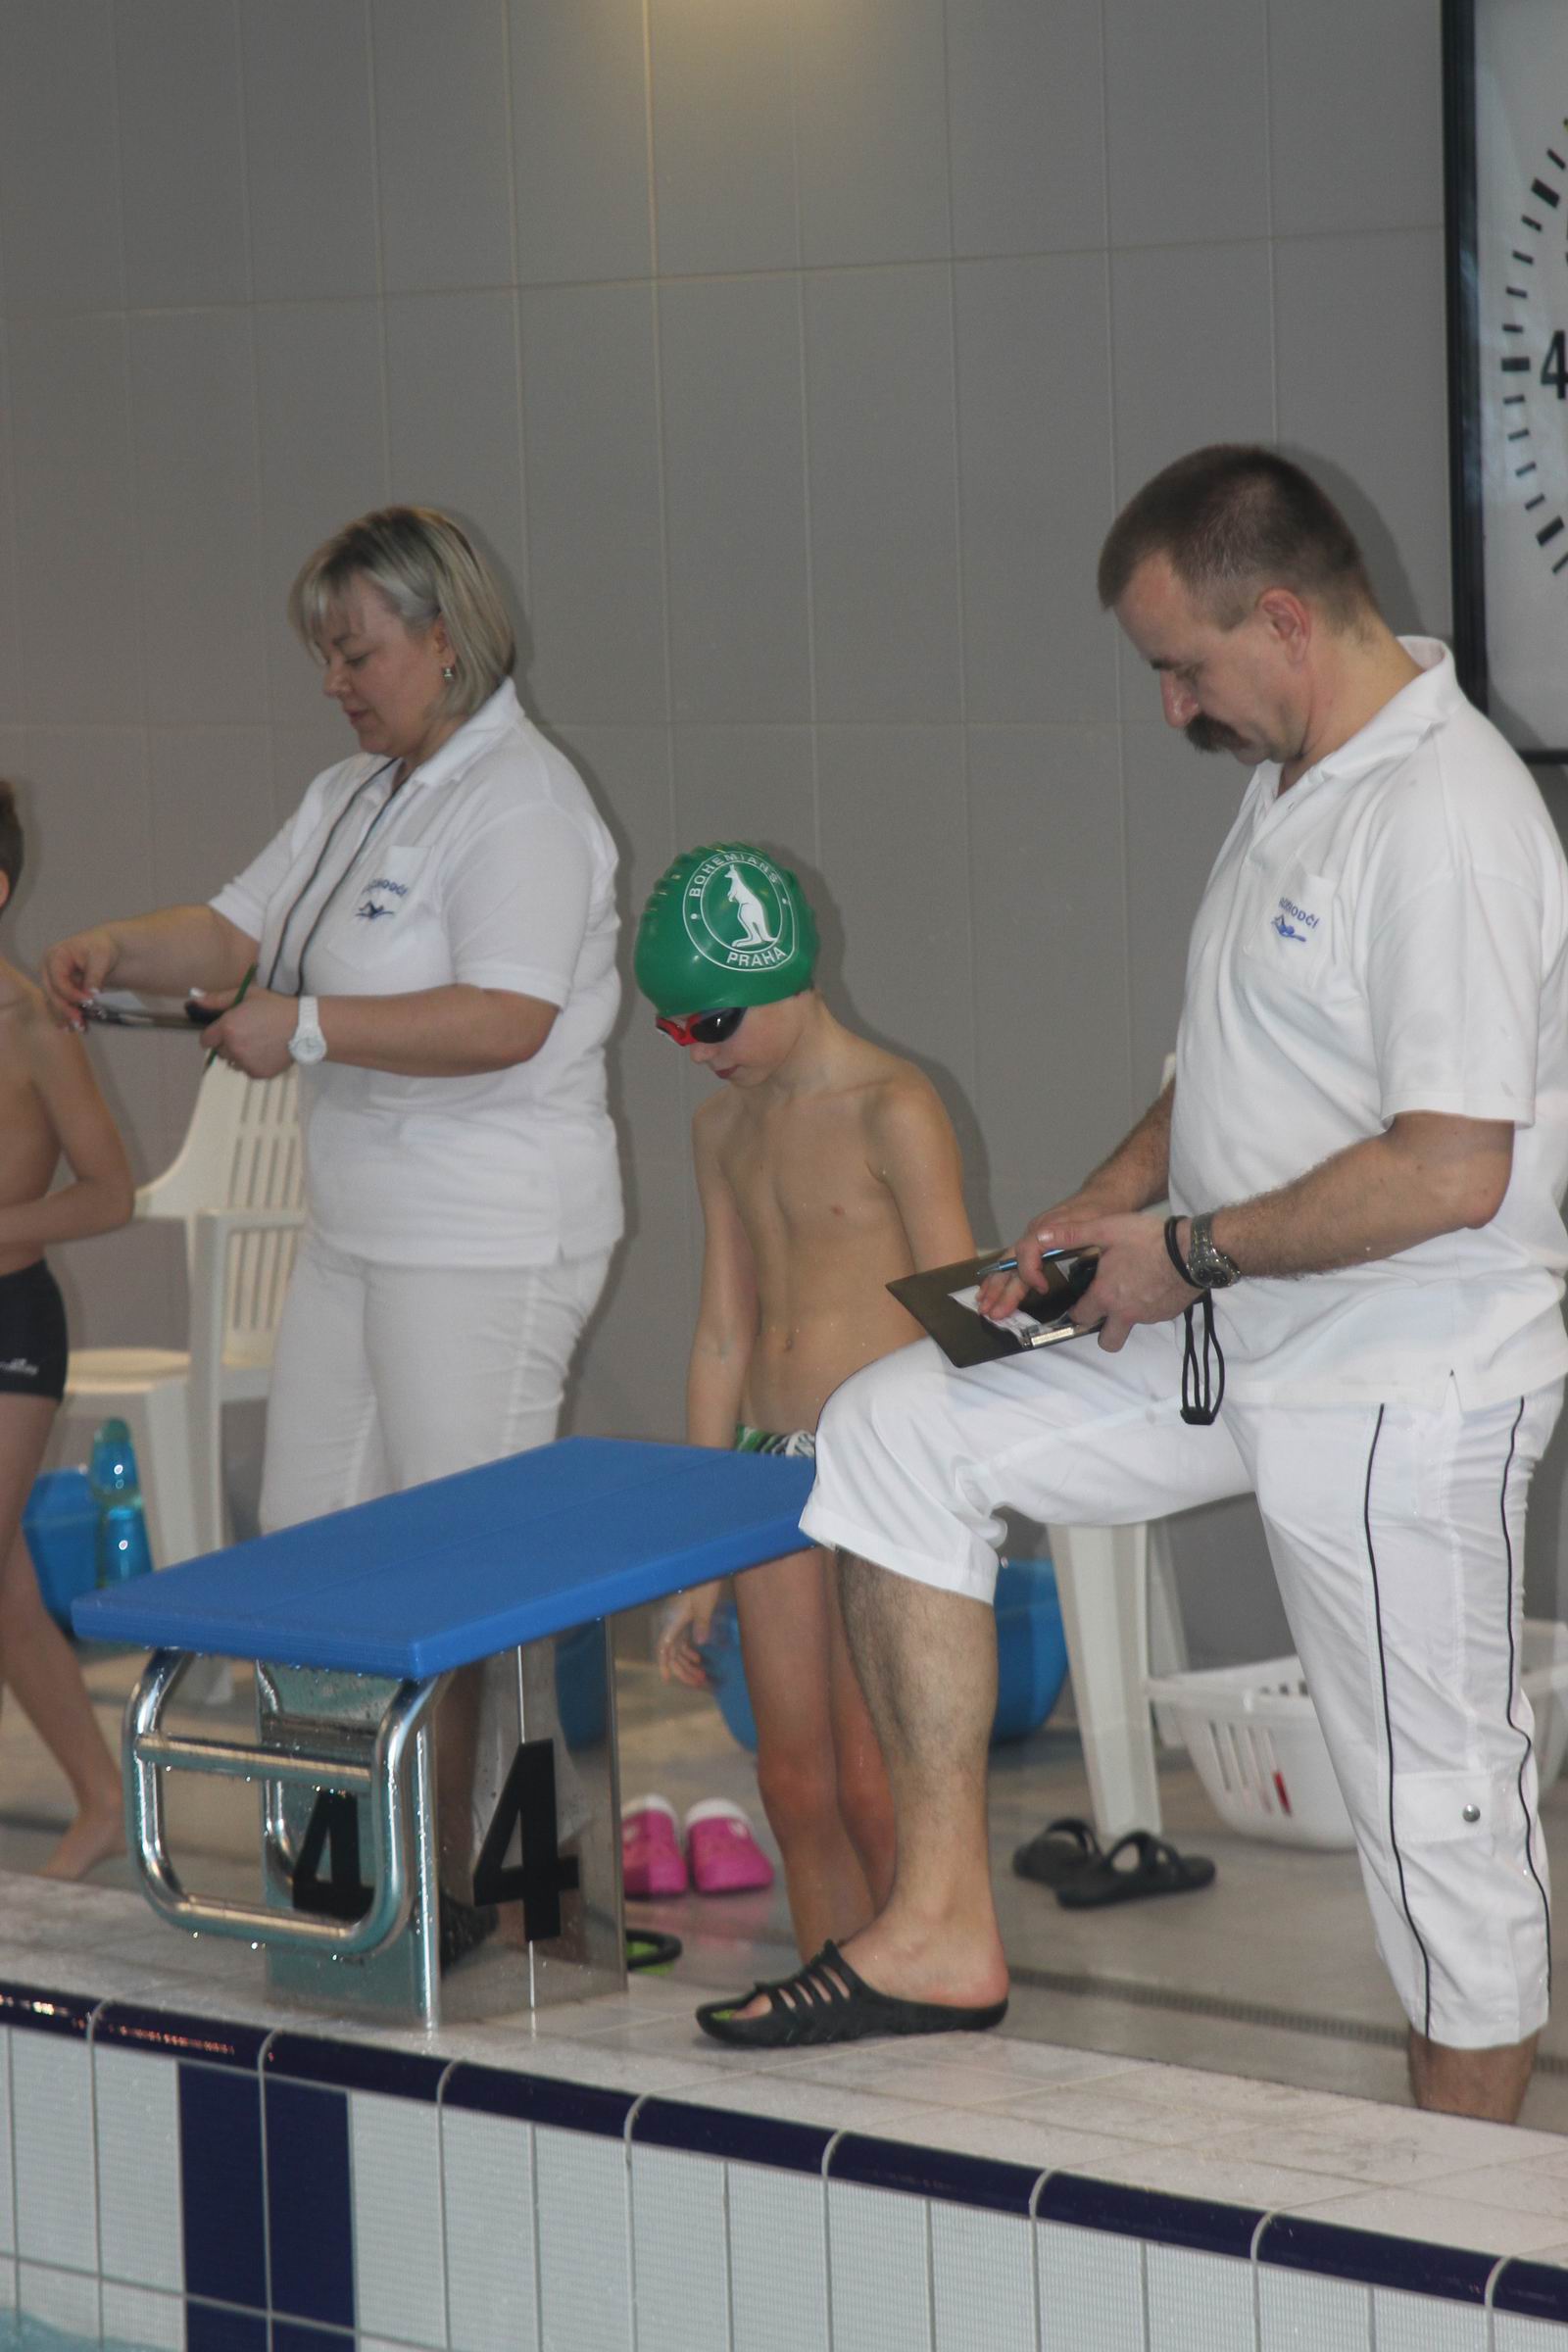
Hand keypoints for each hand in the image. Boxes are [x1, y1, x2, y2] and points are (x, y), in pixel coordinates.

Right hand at [40, 928, 118, 1028]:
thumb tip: (91, 996)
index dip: (71, 993)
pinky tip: (73, 1028)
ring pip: (55, 1003)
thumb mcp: (100, 958)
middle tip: (80, 1022)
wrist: (102, 949)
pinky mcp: (58, 992)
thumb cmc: (100, 948)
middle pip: (53, 993)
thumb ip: (94, 977)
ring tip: (80, 1028)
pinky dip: (67, 1017)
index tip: (88, 1002)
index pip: (58, 979)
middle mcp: (48, 970)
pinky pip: (60, 1006)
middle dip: (66, 1009)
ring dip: (66, 1017)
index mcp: (55, 956)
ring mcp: (51, 982)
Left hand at [197, 986, 295, 1078]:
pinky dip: (253, 1063)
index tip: (226, 1030)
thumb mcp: (247, 995)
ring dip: (240, 1055)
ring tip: (259, 1043)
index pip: (205, 1040)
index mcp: (227, 1028)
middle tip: (249, 1033)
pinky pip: (247, 1070)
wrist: (304, 1027)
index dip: (215, 1034)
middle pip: (219, 1051)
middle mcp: (233, 1048)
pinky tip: (267, 1051)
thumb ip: (218, 999)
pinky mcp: (257, 1073)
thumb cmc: (275, 1007)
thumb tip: (194, 999)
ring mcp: (245, 1063)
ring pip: (233, 1062)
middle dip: (228, 1043)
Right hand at [656, 1581, 725, 1687]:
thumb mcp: (704, 1603)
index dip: (664, 1663)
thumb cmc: (703, 1583)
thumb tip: (700, 1643)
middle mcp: (672, 1623)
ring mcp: (678, 1621)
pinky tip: (698, 1659)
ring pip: (678, 1648)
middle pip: (673, 1652)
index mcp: (674, 1620)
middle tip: (698, 1683)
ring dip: (688, 1663)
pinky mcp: (685, 1618)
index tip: (667, 1679)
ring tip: (702, 1676)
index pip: (664, 1646)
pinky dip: (689, 1651)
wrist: (703, 1568)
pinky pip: (683, 1640)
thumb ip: (702, 1623)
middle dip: (684, 1669)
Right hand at [977, 1187, 1119, 1320]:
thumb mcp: (1098, 1224)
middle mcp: (1035, 1232)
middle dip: (1000, 1289)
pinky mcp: (1036, 1243)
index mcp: (1049, 1228)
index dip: (1030, 1272)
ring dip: (995, 1285)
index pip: (1028, 1250)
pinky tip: (991, 1289)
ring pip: (1008, 1262)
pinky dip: (1001, 1277)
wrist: (1104, 1194)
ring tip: (984, 1305)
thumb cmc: (1103, 1210)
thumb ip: (1080, 1239)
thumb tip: (1071, 1255)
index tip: (1042, 1289)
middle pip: (1012, 1261)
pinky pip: (1013, 1261)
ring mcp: (1033, 1237)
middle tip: (991, 1311)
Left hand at [1062, 1211, 1198, 1352]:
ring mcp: (1148, 1317)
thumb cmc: (1146, 1239)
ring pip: (1130, 1327)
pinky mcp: (1168, 1315)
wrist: (1192, 1250)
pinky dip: (1149, 1306)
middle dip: (1101, 1330)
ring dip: (1126, 1316)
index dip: (1076, 1311)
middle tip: (1105, 1308)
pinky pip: (1152, 1317)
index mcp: (1105, 1296)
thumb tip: (1040, 1238)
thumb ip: (1072, 1235)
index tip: (1079, 1302)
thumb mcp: (1106, 1229)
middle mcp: (1125, 1313)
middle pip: (1107, 1341)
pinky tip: (1153, 1284)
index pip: (1080, 1317)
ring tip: (1132, 1289)